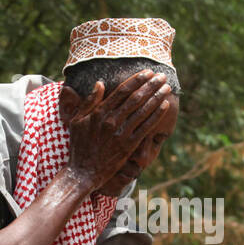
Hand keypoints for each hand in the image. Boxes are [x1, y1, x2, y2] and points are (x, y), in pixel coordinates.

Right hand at [58, 70, 173, 192]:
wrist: (82, 172)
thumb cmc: (79, 145)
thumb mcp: (77, 120)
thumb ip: (89, 101)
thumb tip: (99, 83)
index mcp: (99, 112)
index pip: (122, 91)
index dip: (136, 79)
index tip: (147, 72)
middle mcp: (111, 120)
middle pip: (136, 98)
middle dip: (151, 85)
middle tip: (162, 76)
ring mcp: (121, 133)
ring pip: (143, 110)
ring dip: (157, 97)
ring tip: (166, 87)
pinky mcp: (129, 146)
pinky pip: (146, 127)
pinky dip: (157, 115)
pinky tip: (165, 106)